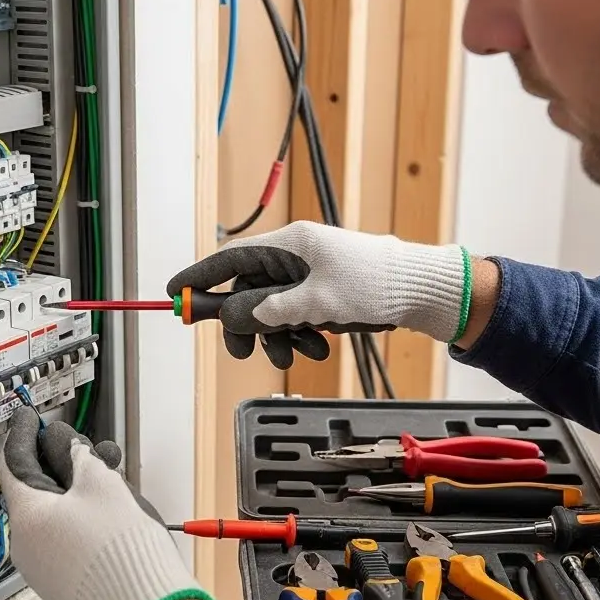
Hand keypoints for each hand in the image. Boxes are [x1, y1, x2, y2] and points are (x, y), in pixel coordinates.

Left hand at [0, 408, 218, 599]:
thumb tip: (68, 447)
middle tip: (78, 440)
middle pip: (36, 487)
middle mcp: (26, 544)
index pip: (13, 462)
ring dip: (78, 486)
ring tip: (109, 468)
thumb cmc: (121, 546)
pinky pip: (66, 538)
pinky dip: (82, 515)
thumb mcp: (101, 482)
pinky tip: (110, 504)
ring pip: (56, 513)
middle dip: (60, 459)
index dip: (22, 433)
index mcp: (26, 515)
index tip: (27, 415)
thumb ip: (79, 456)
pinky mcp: (65, 583)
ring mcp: (44, 568)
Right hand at [166, 221, 471, 367]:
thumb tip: (235, 316)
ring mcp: (309, 275)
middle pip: (247, 291)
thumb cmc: (375, 284)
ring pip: (271, 310)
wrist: (423, 291)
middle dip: (246, 325)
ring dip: (278, 337)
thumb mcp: (316, 302)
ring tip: (302, 353)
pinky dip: (300, 336)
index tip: (175, 294)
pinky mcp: (323, 293)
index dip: (199, 278)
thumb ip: (270, 310)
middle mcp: (294, 257)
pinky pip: (295, 317)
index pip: (229, 259)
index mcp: (289, 245)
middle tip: (245, 352)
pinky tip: (319, 346)